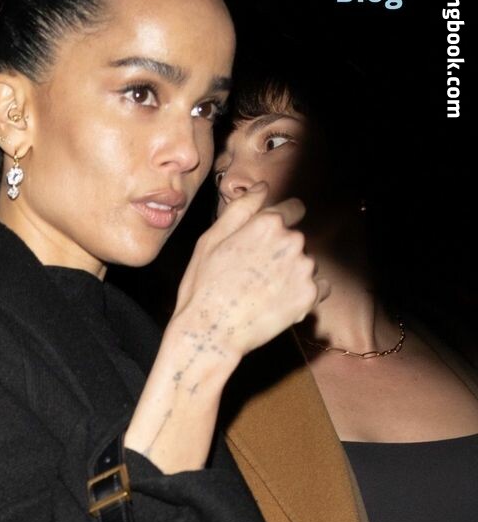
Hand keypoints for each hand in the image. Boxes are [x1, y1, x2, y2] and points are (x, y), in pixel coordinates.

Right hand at [172, 184, 321, 363]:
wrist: (210, 334)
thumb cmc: (203, 287)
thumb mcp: (211, 239)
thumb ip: (241, 209)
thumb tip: (263, 187)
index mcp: (268, 223)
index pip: (293, 209)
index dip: (279, 225)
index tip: (265, 244)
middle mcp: (292, 241)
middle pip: (297, 241)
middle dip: (282, 254)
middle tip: (254, 278)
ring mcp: (304, 269)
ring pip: (306, 266)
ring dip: (292, 276)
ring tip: (263, 295)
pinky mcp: (310, 296)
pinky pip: (318, 289)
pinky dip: (304, 296)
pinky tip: (279, 305)